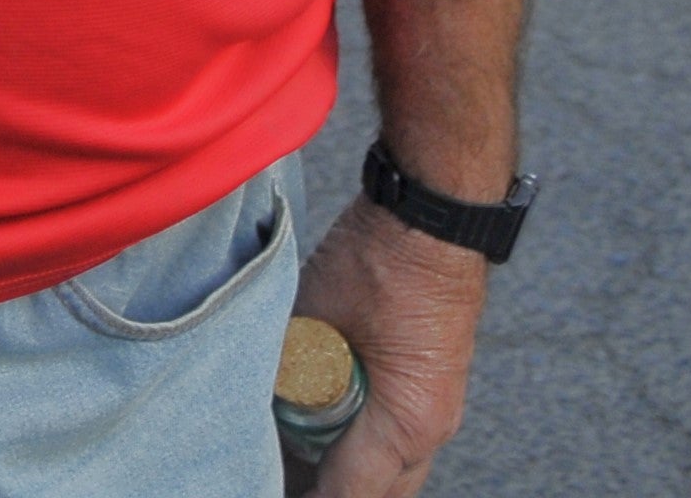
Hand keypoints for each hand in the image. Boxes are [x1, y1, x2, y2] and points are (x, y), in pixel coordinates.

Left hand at [291, 194, 488, 495]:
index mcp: (406, 422)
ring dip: (344, 473)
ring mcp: (437, 412)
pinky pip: (396, 441)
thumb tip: (253, 396)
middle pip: (377, 493)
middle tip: (275, 482)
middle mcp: (429, 429)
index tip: (263, 491)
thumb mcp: (315, 316)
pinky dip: (359, 449)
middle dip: (327, 492)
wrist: (433, 219)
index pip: (350, 493)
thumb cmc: (379, 262)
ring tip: (290, 465)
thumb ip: (289, 365)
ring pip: (390, 472)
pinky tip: (317, 436)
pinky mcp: (432, 391)